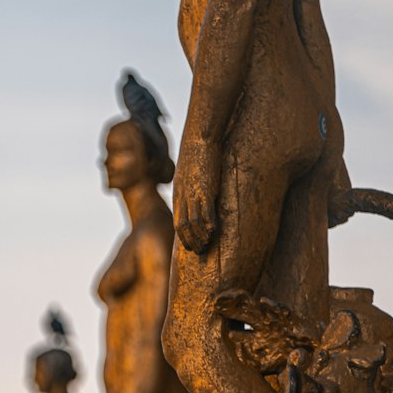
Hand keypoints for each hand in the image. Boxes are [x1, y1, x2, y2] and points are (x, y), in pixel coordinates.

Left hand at [174, 134, 220, 252]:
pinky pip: (206, 211)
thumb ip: (188, 188)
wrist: (198, 140)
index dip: (183, 236)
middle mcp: (183, 197)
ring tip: (206, 246)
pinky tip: (214, 231)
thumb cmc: (195, 155)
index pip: (178, 221)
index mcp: (178, 194)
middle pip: (184, 226)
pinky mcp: (206, 189)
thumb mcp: (186, 174)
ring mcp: (194, 194)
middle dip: (191, 241)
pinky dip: (209, 223)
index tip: (189, 246)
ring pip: (194, 222)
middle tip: (198, 252)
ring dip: (200, 236)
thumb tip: (192, 196)